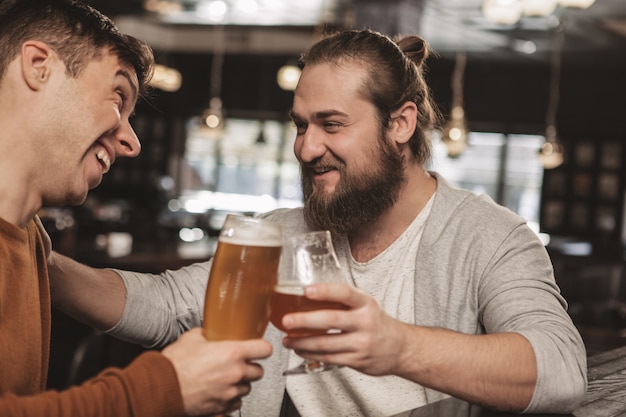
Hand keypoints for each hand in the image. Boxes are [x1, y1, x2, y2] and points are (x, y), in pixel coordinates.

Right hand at [161, 328, 271, 415]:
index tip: (259, 348)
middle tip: (239, 364)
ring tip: (226, 378)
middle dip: (250, 367)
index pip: (265, 349)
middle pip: (259, 371)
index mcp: (232, 353)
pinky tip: (221, 391)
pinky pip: (236, 403)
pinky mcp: (222, 407)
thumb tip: (210, 333)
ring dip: (240, 383)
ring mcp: (230, 392)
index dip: (262, 348)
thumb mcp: (191, 338)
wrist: (161, 388)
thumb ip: (207, 334)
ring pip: (248, 388)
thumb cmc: (174, 365)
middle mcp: (235, 374)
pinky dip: (231, 398)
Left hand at [281, 282, 409, 376]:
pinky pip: (328, 358)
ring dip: (302, 342)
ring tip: (287, 339)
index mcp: (366, 304)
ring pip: (325, 344)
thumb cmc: (377, 323)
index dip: (325, 291)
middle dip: (304, 321)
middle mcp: (365, 322)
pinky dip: (310, 354)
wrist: (400, 348)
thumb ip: (343, 300)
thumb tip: (309, 294)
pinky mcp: (356, 360)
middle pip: (331, 320)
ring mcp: (361, 343)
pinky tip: (301, 350)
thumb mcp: (366, 305)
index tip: (307, 291)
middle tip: (287, 321)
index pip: (344, 293)